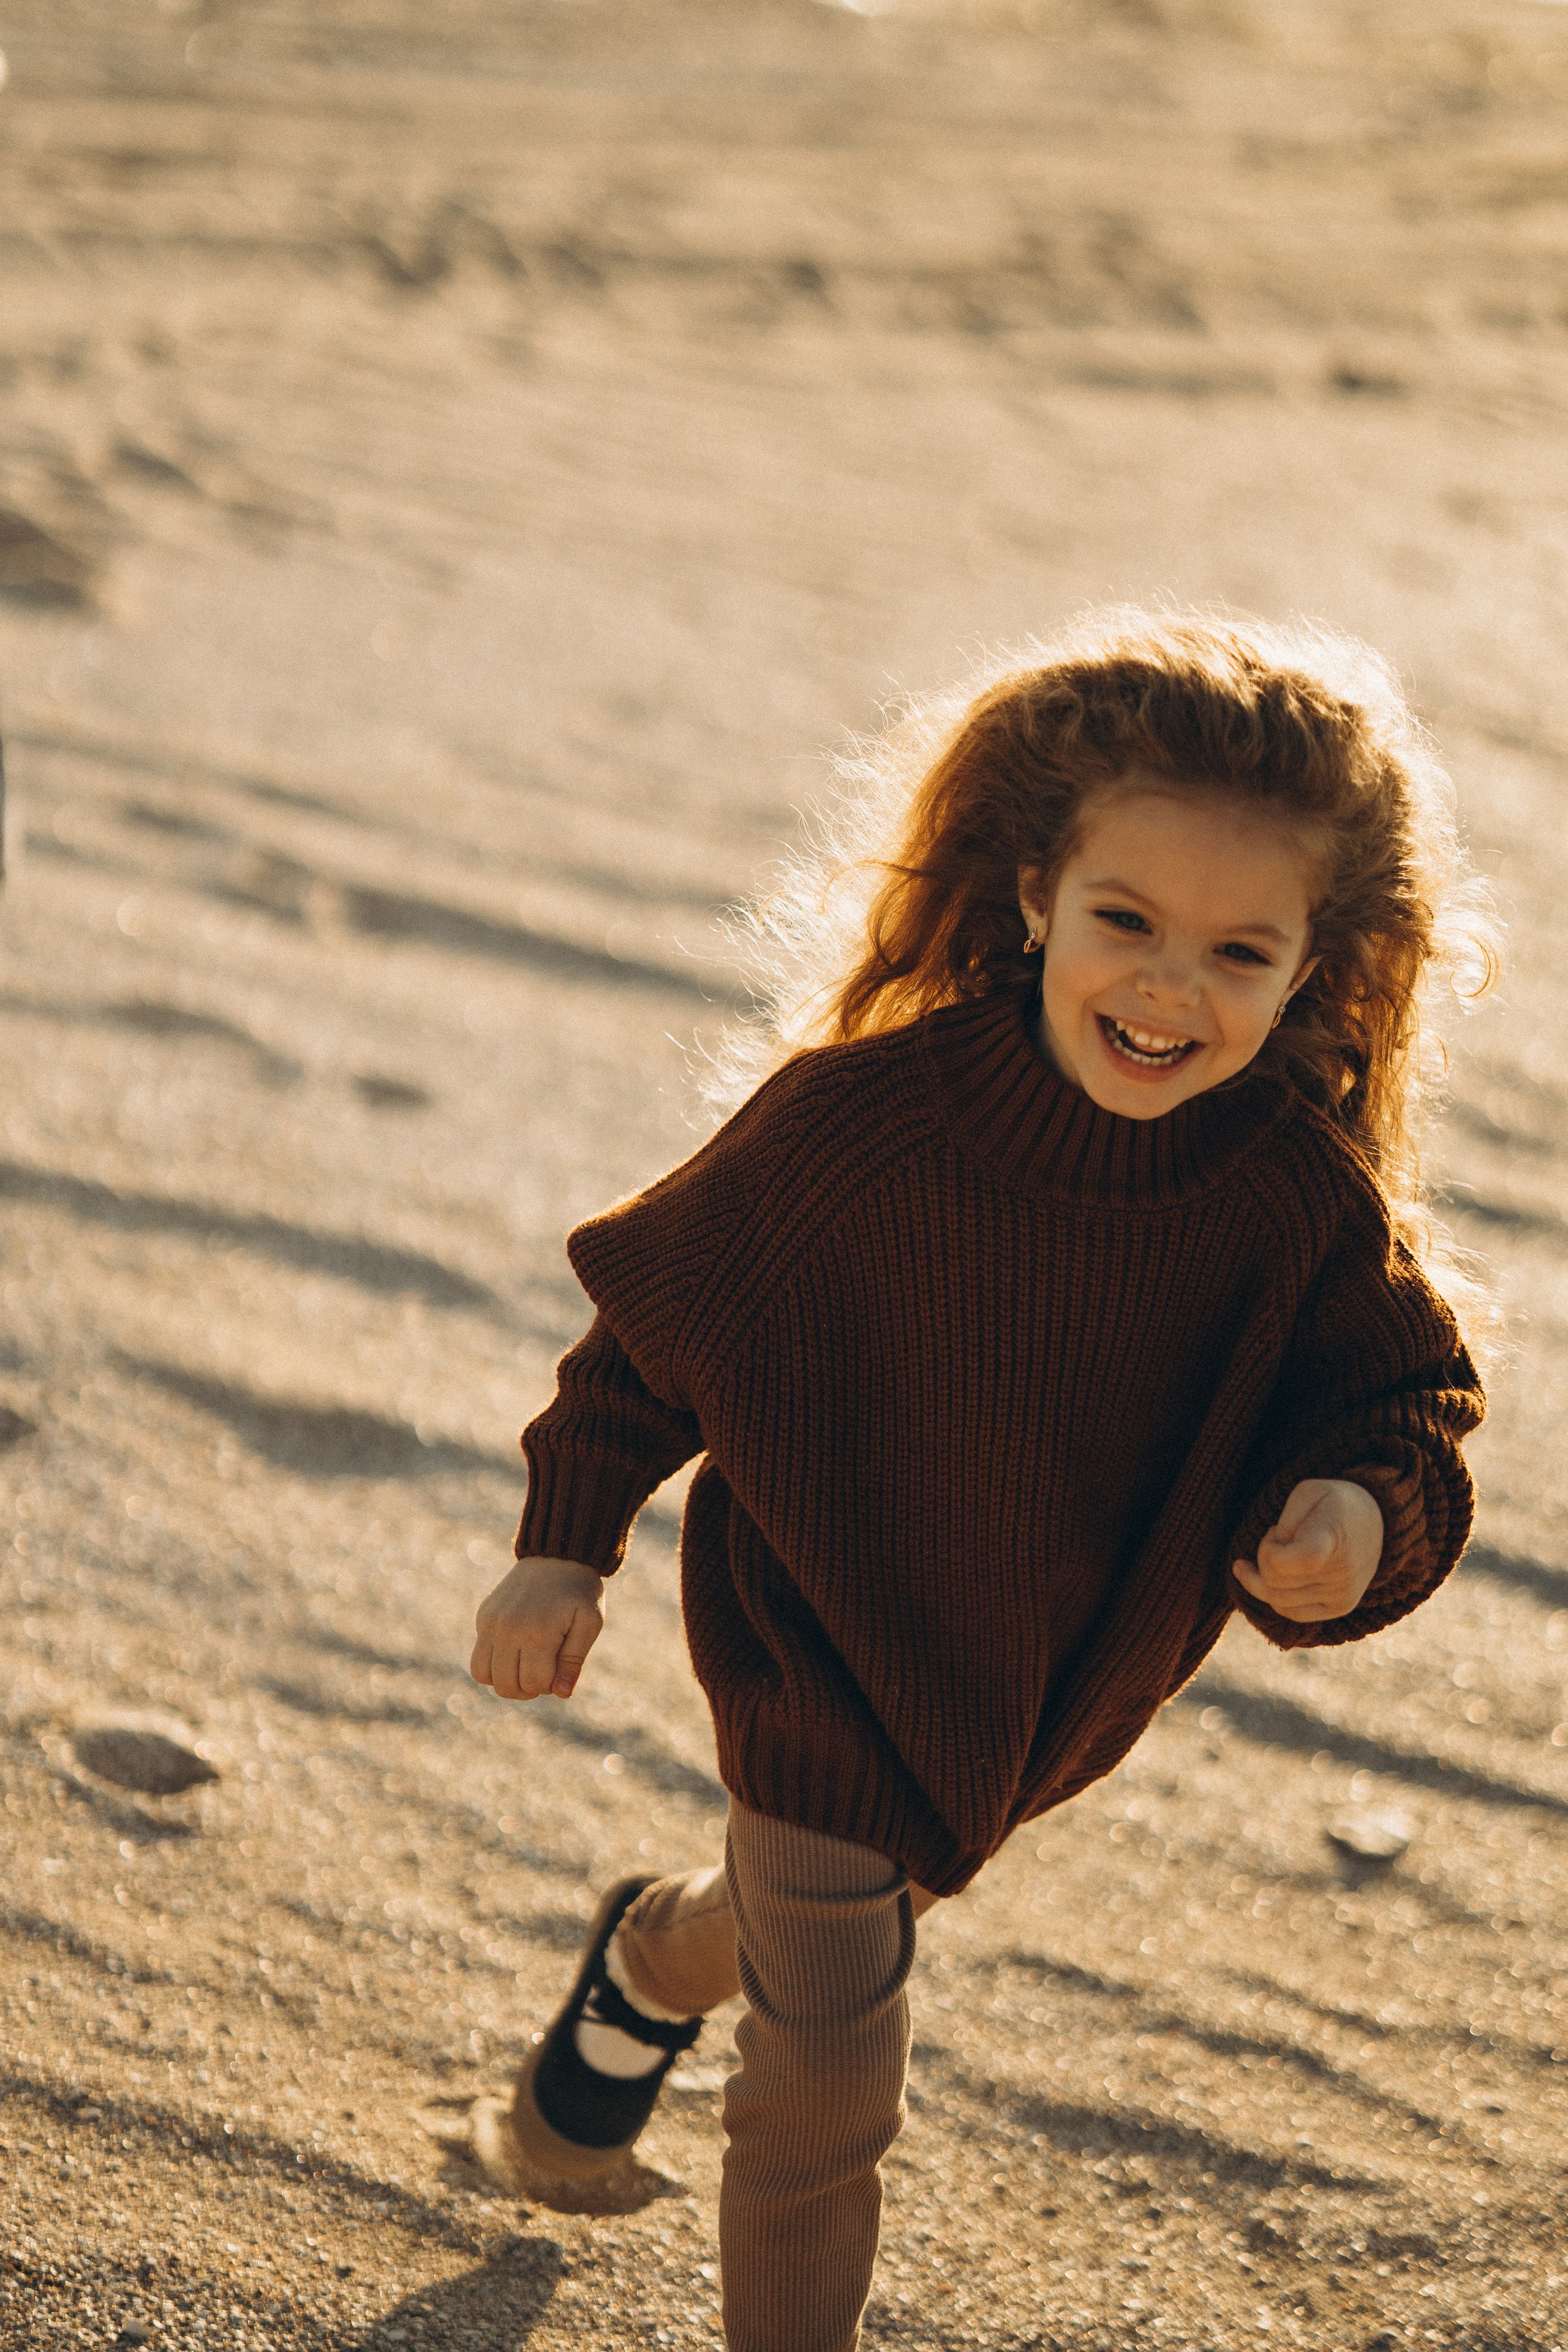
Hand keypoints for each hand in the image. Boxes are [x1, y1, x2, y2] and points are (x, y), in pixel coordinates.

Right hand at [470, 1556, 604, 1699]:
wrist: (557, 1555)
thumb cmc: (578, 1592)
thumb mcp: (589, 1623)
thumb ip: (574, 1661)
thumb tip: (562, 1693)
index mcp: (538, 1632)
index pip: (535, 1684)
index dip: (551, 1685)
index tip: (561, 1668)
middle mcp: (508, 1630)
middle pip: (507, 1686)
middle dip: (528, 1689)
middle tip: (545, 1671)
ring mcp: (491, 1624)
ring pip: (484, 1677)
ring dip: (506, 1682)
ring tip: (525, 1668)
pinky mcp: (483, 1618)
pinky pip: (477, 1660)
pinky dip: (492, 1668)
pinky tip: (513, 1656)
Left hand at [1232, 1478, 1383, 1623]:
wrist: (1377, 1522)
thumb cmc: (1334, 1503)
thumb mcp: (1308, 1491)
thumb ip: (1285, 1521)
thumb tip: (1274, 1560)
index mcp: (1333, 1538)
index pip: (1298, 1560)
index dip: (1269, 1549)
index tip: (1274, 1530)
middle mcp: (1341, 1573)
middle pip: (1275, 1581)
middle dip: (1263, 1557)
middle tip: (1278, 1538)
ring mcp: (1343, 1595)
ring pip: (1277, 1601)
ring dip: (1264, 1578)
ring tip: (1280, 1555)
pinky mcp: (1340, 1607)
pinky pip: (1292, 1613)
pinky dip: (1275, 1597)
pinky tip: (1278, 1576)